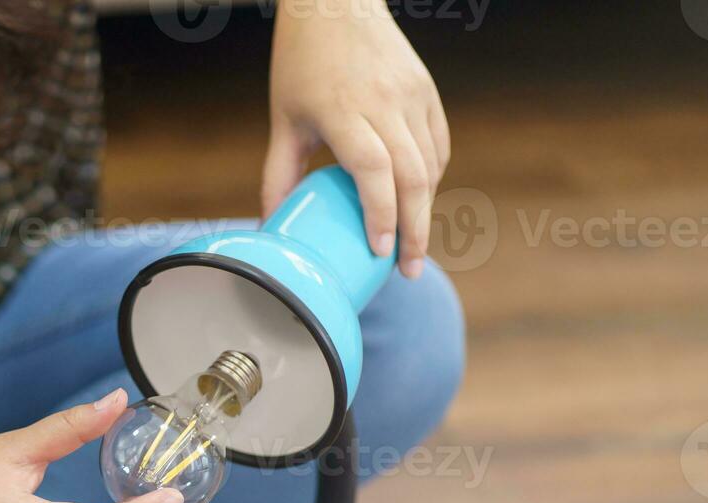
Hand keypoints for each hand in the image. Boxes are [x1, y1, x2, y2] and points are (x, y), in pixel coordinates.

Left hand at [262, 0, 449, 278]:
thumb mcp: (283, 119)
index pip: (372, 170)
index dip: (380, 214)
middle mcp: (384, 101)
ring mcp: (411, 94)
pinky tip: (418, 203)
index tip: (380, 251)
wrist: (336, 3)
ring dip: (424, 209)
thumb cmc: (301, 62)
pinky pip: (437, 145)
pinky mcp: (427, 90)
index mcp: (342, 109)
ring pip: (429, 164)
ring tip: (411, 246)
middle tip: (408, 270)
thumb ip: (279, 174)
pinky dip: (431, 178)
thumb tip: (270, 225)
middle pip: (411, 176)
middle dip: (414, 230)